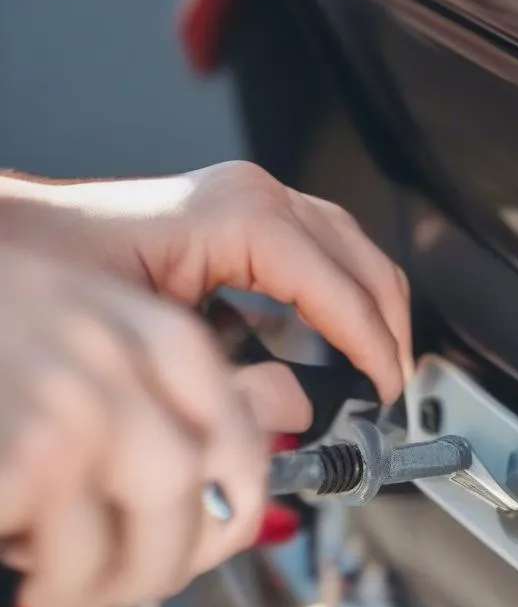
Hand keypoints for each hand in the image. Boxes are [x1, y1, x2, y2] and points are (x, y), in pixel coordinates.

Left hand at [0, 161, 413, 411]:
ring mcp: (258, 200)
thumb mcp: (154, 339)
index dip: (374, 346)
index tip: (386, 392)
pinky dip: (346, 297)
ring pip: (355, 254)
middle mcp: (258, 196)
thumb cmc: (69, 275)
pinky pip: (327, 254)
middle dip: (389, 331)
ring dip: (375, 312)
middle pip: (364, 263)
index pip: (342, 287)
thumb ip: (237, 378)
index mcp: (242, 216)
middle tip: (393, 389)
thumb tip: (301, 409)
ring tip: (379, 369)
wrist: (28, 240)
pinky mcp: (252, 217)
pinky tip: (341, 339)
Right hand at [0, 251, 271, 606]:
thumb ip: (190, 382)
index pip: (245, 441)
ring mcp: (75, 406)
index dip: (240, 507)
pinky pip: (76, 560)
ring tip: (67, 586)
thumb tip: (287, 406)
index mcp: (157, 333)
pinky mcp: (28, 455)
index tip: (219, 538)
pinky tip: (25, 563)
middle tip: (133, 582)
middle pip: (203, 498)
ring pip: (151, 540)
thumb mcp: (97, 343)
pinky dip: (59, 586)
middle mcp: (125, 360)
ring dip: (110, 584)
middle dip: (173, 560)